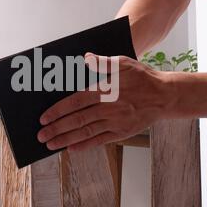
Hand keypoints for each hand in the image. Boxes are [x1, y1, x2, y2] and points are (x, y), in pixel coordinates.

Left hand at [37, 53, 173, 151]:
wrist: (165, 95)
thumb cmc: (142, 77)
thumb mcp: (124, 63)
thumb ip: (103, 62)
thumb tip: (85, 58)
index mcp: (106, 90)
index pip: (76, 102)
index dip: (58, 111)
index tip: (43, 118)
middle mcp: (108, 108)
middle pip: (77, 120)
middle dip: (56, 128)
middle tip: (41, 135)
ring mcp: (115, 122)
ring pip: (86, 132)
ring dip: (66, 139)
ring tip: (50, 144)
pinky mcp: (122, 132)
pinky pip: (100, 140)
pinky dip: (85, 145)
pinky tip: (72, 148)